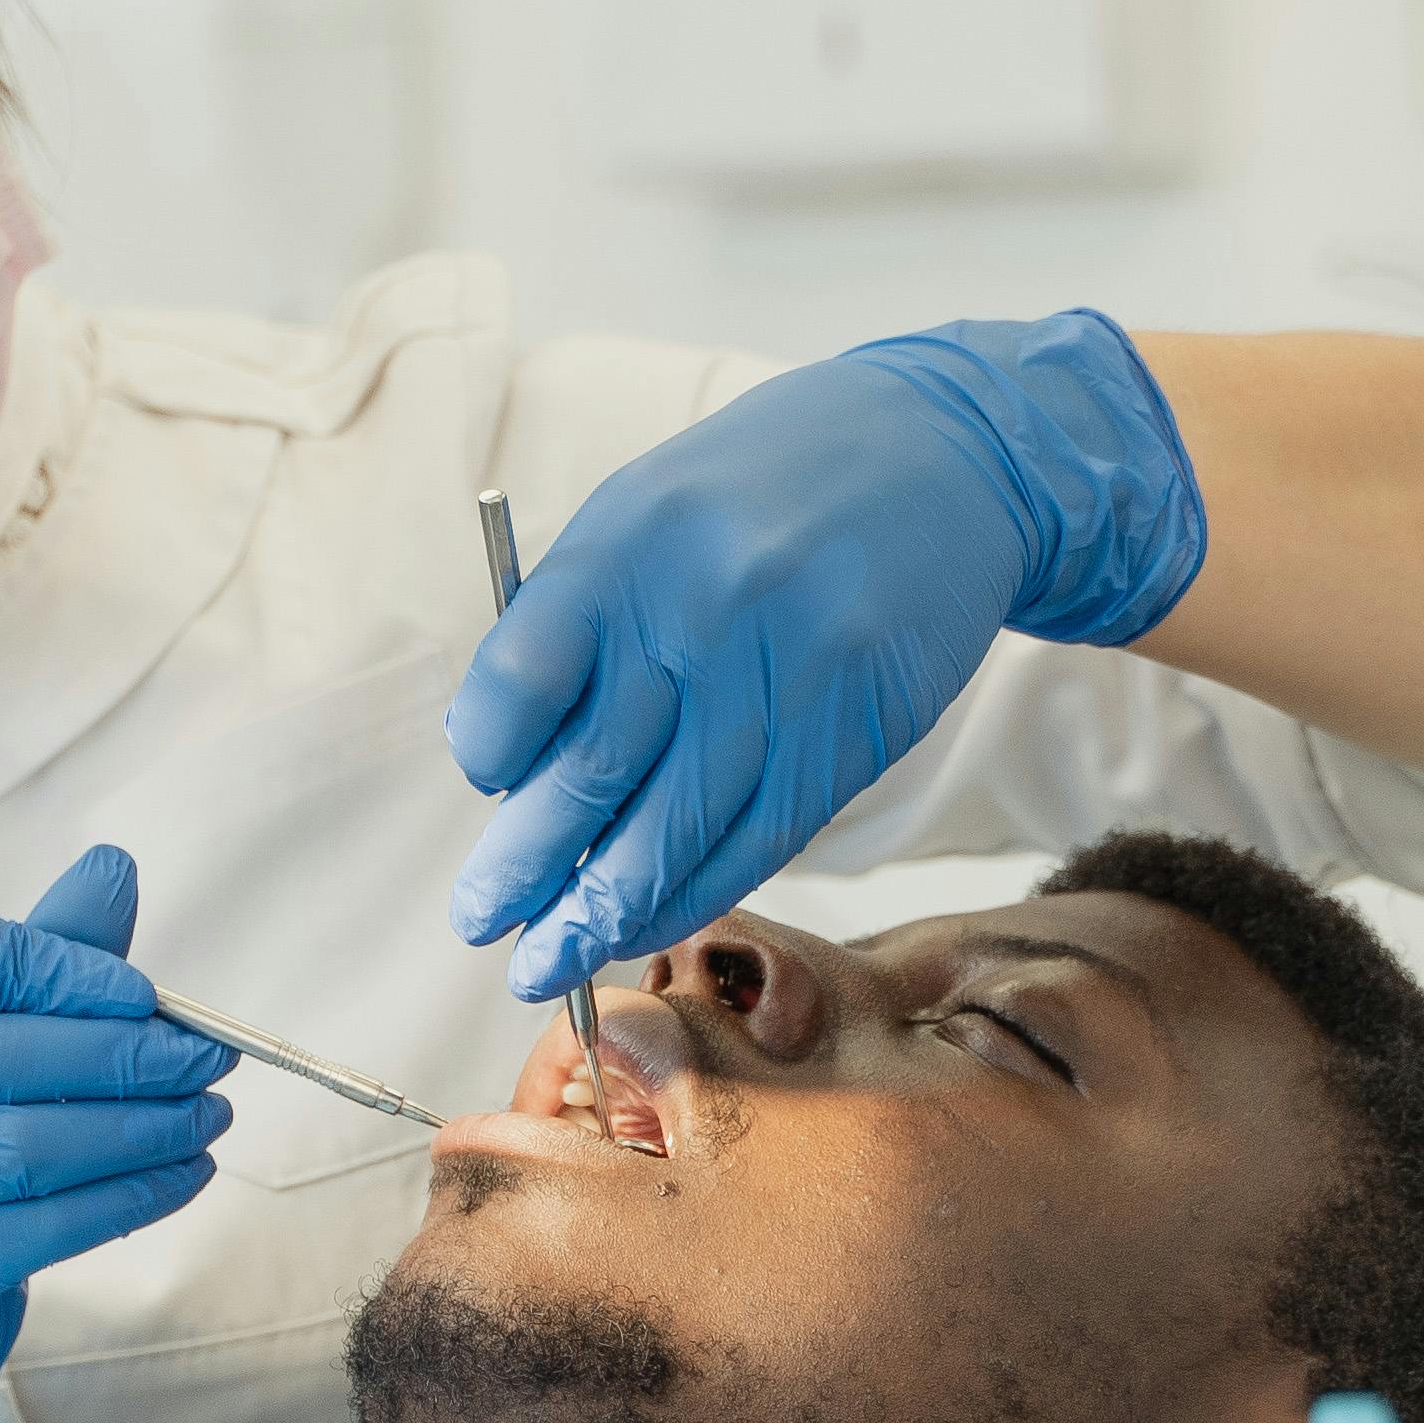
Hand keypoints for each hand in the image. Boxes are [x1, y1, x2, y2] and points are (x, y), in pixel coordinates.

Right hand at [0, 847, 231, 1422]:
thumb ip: (24, 957)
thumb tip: (115, 866)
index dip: (40, 958)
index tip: (137, 991)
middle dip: (125, 1052)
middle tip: (209, 1055)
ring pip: (28, 1145)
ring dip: (143, 1129)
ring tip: (209, 1114)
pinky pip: (43, 1225)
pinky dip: (130, 1196)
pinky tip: (182, 1175)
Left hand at [451, 311, 1209, 998]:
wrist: (942, 456)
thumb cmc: (762, 497)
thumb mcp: (649, 514)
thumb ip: (579, 627)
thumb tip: (513, 778)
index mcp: (627, 544)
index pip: (521, 681)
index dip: (491, 752)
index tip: (489, 786)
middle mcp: (702, 611)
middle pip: (588, 776)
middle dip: (522, 872)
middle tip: (481, 925)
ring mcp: (785, 678)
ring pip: (673, 832)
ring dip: (599, 916)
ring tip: (546, 965)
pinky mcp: (851, 734)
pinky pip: (755, 841)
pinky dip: (690, 896)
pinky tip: (645, 925)